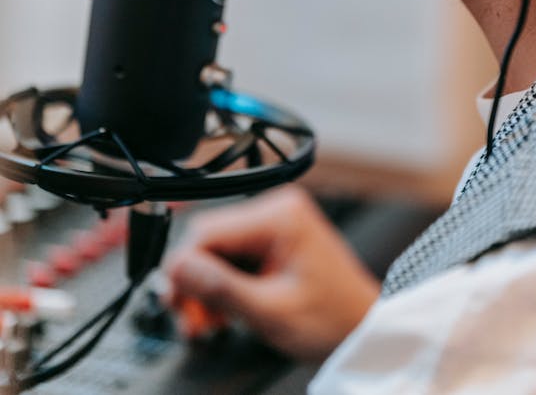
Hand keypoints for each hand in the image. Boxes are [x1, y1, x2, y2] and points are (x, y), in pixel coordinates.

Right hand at [164, 185, 380, 359]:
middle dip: (195, 283)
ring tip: (207, 324)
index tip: (171, 300)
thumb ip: (221, 288)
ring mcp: (278, 222)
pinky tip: (224, 311)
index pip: (209, 230)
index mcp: (280, 216)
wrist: (362, 328)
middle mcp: (278, 208)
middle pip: (211, 239)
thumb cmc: (332, 319)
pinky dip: (224, 285)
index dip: (184, 268)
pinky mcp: (276, 238)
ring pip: (219, 250)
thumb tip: (178, 268)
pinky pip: (235, 256)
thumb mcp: (271, 311)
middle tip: (190, 321)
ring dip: (208, 288)